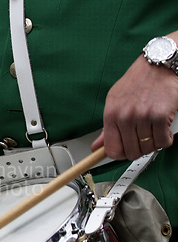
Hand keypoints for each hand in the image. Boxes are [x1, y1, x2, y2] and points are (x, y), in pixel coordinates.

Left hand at [92, 33, 177, 159]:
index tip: (124, 152)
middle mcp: (125, 116)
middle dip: (138, 150)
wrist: (158, 65)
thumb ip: (107, 128)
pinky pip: (163, 141)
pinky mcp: (161, 116)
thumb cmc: (137, 82)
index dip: (119, 155)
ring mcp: (143, 117)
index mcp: (111, 114)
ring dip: (152, 144)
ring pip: (147, 148)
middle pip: (131, 151)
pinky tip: (164, 130)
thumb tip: (96, 148)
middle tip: (142, 140)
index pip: (111, 149)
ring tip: (153, 131)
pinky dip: (165, 140)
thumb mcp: (115, 102)